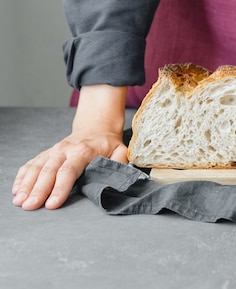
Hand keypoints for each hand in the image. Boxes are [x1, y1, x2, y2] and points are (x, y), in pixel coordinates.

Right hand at [12, 85, 127, 209]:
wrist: (96, 127)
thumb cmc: (108, 144)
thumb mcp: (120, 151)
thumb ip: (119, 164)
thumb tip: (119, 179)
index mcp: (83, 151)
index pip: (69, 171)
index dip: (60, 188)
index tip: (52, 204)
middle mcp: (65, 150)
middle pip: (48, 171)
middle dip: (38, 190)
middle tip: (30, 206)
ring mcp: (53, 151)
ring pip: (37, 167)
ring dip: (26, 185)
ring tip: (20, 201)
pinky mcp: (46, 154)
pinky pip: (31, 164)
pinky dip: (22, 177)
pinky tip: (16, 190)